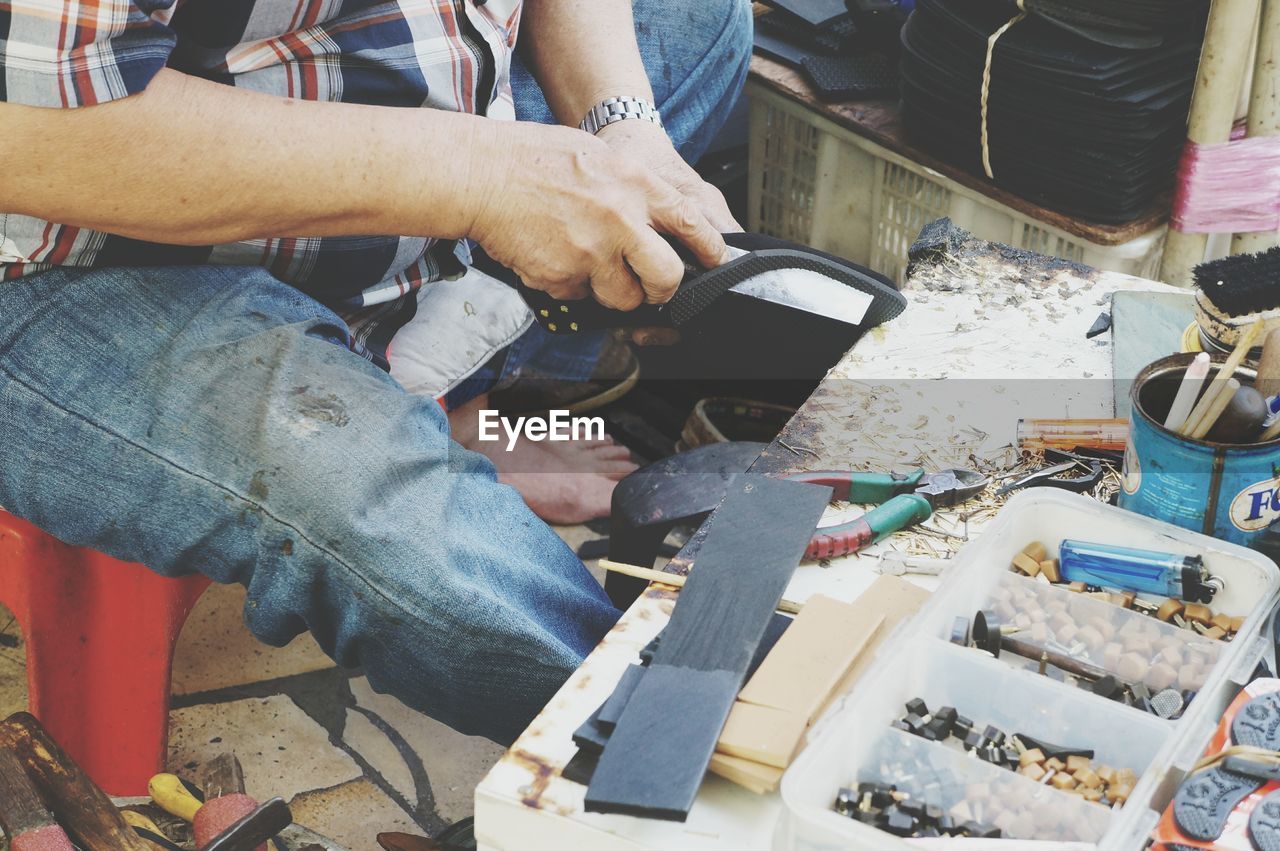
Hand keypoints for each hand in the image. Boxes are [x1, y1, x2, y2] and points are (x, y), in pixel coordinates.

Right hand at [468, 121, 727, 311]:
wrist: (482, 175)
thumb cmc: (534, 159)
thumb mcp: (599, 155)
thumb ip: (634, 188)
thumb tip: (663, 221)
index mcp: (635, 183)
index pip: (691, 223)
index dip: (709, 249)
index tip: (713, 261)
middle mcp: (621, 219)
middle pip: (665, 277)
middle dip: (661, 289)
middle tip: (651, 287)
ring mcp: (592, 252)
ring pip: (622, 297)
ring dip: (611, 289)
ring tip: (587, 261)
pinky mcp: (563, 276)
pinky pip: (577, 295)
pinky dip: (568, 283)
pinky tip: (552, 254)